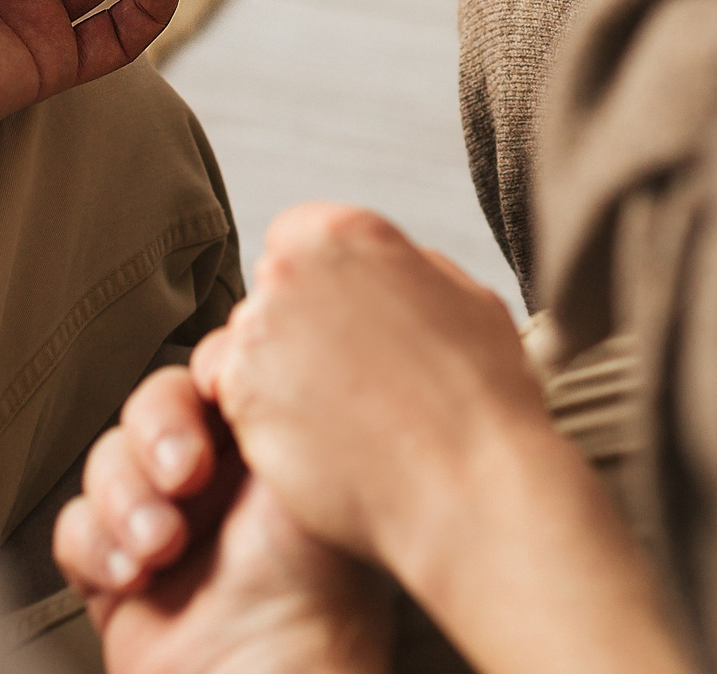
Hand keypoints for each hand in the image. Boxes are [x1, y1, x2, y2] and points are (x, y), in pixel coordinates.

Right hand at [59, 368, 390, 673]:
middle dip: (158, 434)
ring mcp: (164, 522)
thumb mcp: (307, 459)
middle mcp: (218, 478)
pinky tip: (136, 573)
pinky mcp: (116, 571)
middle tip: (185, 473)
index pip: (214, 372)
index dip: (207, 380)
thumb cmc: (317, 586)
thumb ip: (271, 387)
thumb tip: (244, 326)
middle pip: (153, 406)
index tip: (219, 397)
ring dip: (128, 499)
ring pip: (107, 461)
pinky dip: (99, 545)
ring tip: (164, 544)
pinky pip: (75, 527)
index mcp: (269, 441)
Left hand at [184, 207, 693, 673]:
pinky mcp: (238, 399)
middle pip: (269, 292)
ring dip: (279, 377)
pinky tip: (322, 445)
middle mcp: (290, 271)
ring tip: (344, 418)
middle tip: (351, 377)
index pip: (296, 237)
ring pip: (247, 348)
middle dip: (298, 328)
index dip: (323, 283)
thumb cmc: (483, 396)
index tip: (351, 321)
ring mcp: (258, 335)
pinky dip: (266, 424)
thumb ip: (410, 269)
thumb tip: (388, 271)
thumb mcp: (465, 297)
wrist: (468, 484)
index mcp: (345, 232)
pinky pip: (233, 402)